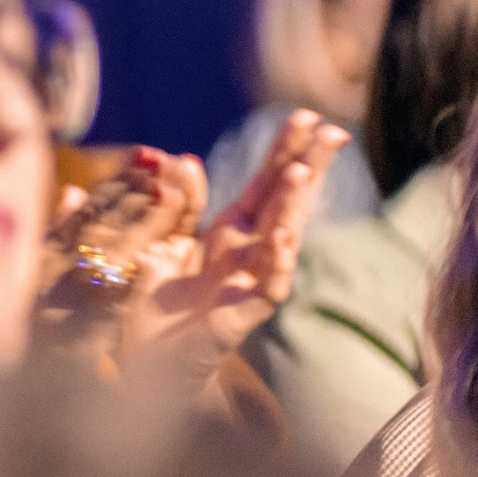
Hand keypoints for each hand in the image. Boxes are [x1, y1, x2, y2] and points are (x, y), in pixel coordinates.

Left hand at [120, 111, 345, 391]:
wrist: (145, 360)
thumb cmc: (156, 301)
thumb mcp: (162, 241)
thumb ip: (178, 204)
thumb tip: (186, 159)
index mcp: (229, 231)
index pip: (265, 183)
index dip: (285, 150)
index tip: (306, 116)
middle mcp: (247, 252)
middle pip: (284, 202)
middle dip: (306, 165)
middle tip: (331, 130)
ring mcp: (249, 282)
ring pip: (280, 238)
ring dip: (291, 206)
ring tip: (301, 172)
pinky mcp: (241, 315)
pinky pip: (265, 285)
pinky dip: (275, 260)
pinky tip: (283, 236)